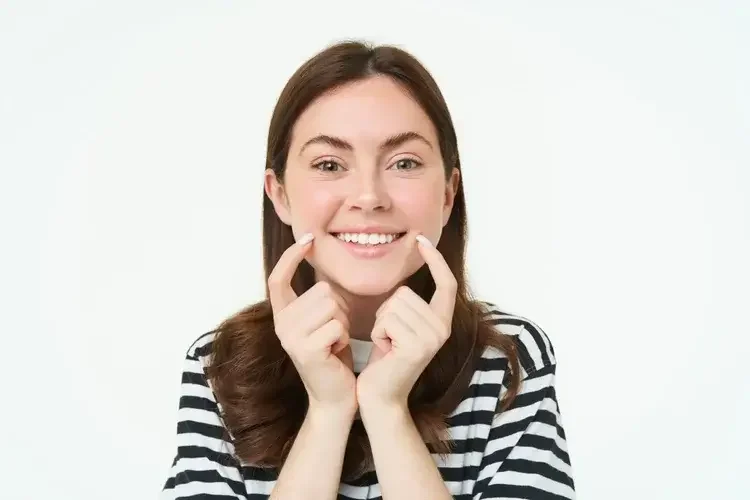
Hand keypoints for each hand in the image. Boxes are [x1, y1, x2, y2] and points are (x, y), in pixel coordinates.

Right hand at [268, 233, 356, 413]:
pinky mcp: (304, 349)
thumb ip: (319, 299)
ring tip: (335, 343)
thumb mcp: (324, 321)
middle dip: (339, 309)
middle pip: (321, 291)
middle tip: (334, 334)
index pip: (278, 278)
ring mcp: (289, 337)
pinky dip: (345, 337)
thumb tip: (325, 271)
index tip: (307, 238)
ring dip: (343, 323)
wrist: (336, 397)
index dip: (291, 256)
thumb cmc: (334, 356)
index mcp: (283, 316)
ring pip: (331, 305)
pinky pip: (337, 325)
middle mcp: (281, 324)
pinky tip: (336, 352)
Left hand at [356, 234, 456, 410]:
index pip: (446, 284)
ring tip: (387, 346)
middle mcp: (442, 329)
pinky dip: (377, 334)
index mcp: (441, 322)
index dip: (435, 260)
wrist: (379, 397)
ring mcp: (432, 338)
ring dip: (380, 324)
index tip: (421, 239)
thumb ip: (406, 306)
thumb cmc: (385, 360)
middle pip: (405, 293)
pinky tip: (384, 352)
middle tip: (389, 339)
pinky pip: (386, 320)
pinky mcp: (416, 347)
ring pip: (393, 305)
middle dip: (386, 312)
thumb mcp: (399, 326)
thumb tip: (403, 281)